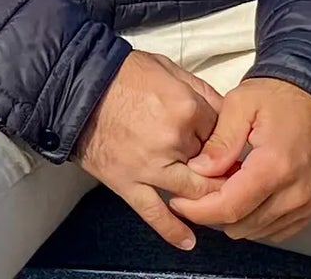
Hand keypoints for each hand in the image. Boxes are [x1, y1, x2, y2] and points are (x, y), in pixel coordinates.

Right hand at [76, 52, 229, 250]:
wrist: (79, 88)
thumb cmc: (124, 75)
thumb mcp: (171, 70)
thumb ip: (202, 92)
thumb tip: (226, 113)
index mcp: (187, 109)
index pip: (224, 134)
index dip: (226, 138)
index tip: (227, 144)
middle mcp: (173, 141)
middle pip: (213, 167)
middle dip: (223, 171)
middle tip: (231, 176)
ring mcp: (150, 166)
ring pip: (192, 192)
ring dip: (207, 199)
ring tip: (216, 202)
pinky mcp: (127, 183)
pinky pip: (154, 213)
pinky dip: (173, 230)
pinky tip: (188, 240)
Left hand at [169, 78, 310, 243]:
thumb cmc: (285, 95)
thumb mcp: (243, 103)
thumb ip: (219, 140)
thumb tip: (198, 171)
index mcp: (274, 166)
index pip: (228, 208)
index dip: (197, 210)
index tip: (179, 201)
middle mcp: (295, 192)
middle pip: (240, 225)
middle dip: (212, 213)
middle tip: (200, 191)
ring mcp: (308, 203)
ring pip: (256, 231)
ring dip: (235, 217)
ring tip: (225, 189)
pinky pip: (277, 231)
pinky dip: (257, 220)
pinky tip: (248, 197)